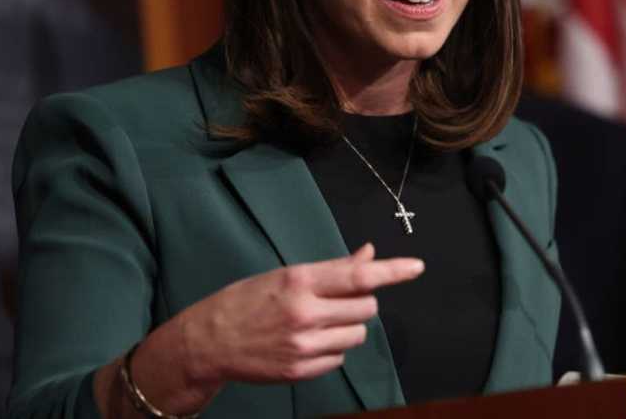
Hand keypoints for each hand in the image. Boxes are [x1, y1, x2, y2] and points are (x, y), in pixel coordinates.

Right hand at [177, 243, 423, 386]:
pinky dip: (333, 350)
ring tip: (320, 322)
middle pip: (366, 307)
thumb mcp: (287, 275)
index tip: (416, 267)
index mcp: (300, 281)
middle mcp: (305, 313)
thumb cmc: (248, 300)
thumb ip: (333, 268)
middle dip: (360, 303)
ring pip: (357, 336)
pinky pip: (340, 359)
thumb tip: (370, 254)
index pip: (359, 276)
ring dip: (349, 328)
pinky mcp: (301, 371)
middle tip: (336, 301)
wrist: (209, 341)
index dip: (392, 271)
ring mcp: (303, 345)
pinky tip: (308, 342)